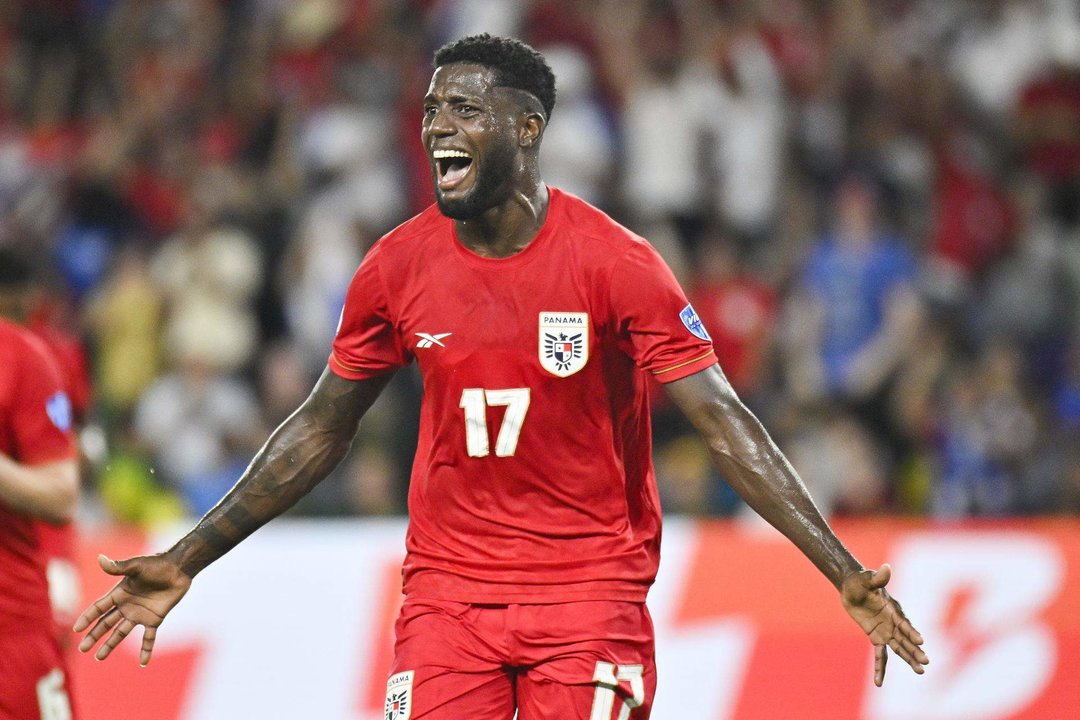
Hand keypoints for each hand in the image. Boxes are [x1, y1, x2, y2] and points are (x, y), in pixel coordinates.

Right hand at [73, 553, 191, 665]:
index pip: (99, 608)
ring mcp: (139, 614)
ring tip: (98, 658)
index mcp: (119, 593)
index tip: (76, 629)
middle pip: (106, 623)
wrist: (179, 569)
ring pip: (121, 633)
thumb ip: (119, 567)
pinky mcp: (154, 619)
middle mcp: (126, 606)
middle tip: (82, 649)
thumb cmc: (157, 564)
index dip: (88, 617)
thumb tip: (100, 558)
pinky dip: (146, 649)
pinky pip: (149, 637)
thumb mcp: (137, 566)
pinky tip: (144, 663)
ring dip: (110, 644)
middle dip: (94, 635)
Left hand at [841, 563, 928, 685]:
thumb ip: (877, 578)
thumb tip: (886, 568)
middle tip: (926, 663)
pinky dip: (880, 668)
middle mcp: (893, 622)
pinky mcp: (876, 637)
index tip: (921, 642)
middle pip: (905, 639)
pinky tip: (879, 683)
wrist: (852, 586)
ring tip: (921, 672)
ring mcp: (886, 631)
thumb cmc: (860, 580)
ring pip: (899, 648)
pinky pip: (880, 655)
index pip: (904, 623)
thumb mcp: (867, 579)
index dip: (911, 632)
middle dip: (915, 651)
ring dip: (909, 659)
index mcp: (893, 609)